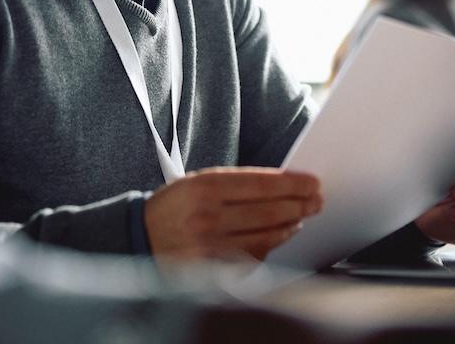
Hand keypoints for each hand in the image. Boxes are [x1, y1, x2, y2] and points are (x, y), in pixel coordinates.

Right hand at [144, 167, 320, 260]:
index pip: (261, 184)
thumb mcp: (197, 182)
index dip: (293, 184)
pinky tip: (278, 237)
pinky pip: (251, 258)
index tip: (312, 183)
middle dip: (299, 205)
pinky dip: (270, 247)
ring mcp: (209, 247)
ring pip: (264, 237)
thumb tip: (282, 186)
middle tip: (315, 201)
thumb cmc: (174, 207)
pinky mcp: (210, 271)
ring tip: (300, 218)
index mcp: (203, 187)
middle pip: (268, 212)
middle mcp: (206, 216)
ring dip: (289, 227)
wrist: (138, 238)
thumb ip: (236, 184)